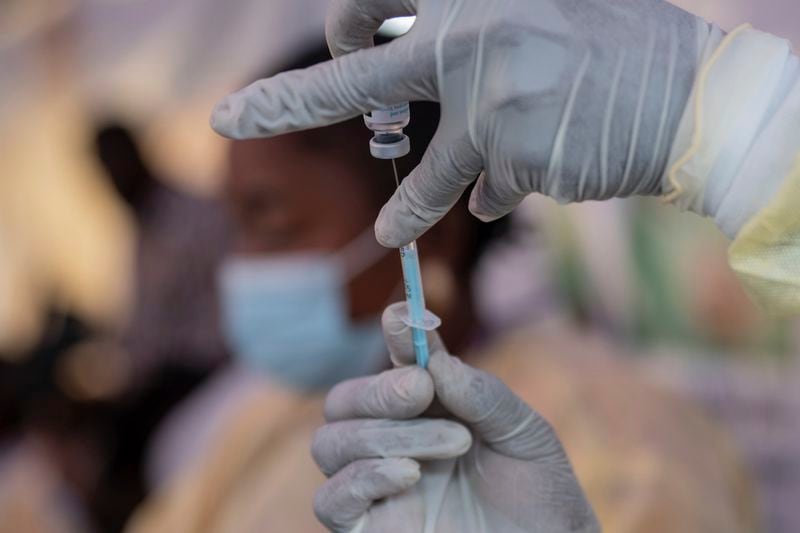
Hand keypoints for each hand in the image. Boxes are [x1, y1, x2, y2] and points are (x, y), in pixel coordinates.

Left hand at [211, 0, 716, 246]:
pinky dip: (492, 195)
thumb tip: (405, 65)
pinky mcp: (512, 157)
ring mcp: (488, 101)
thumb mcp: (537, 15)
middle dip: (285, 103)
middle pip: (353, 76)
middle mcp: (471, 36)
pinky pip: (481, 192)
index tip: (336, 50)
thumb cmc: (617, 51)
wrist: (693, 98)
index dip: (345, 28)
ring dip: (407, 208)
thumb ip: (469, 37)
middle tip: (228, 118)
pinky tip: (519, 187)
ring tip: (392, 232)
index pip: (371, 1)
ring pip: (424, 172)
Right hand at [310, 302, 598, 531]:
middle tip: (421, 390)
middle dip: (380, 390)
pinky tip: (408, 474)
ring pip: (331, 443)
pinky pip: (331, 500)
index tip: (402, 316)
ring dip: (388, 434)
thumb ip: (482, 394)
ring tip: (453, 443)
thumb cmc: (537, 492)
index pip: (394, 365)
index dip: (394, 337)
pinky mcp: (367, 529)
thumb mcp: (523, 433)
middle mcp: (392, 442)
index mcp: (426, 410)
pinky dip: (362, 478)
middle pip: (343, 401)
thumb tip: (436, 361)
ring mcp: (376, 486)